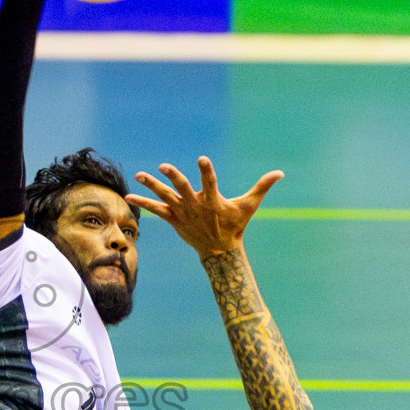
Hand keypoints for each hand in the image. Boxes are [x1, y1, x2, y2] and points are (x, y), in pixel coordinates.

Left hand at [127, 157, 282, 258]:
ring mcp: (182, 213)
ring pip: (164, 197)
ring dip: (151, 186)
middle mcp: (195, 206)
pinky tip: (128, 196)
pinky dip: (142, 203)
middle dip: (173, 177)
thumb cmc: (235, 225)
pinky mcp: (174, 219)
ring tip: (138, 175)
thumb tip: (281, 172)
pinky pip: (155, 210)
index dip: (205, 171)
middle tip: (163, 165)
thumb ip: (263, 187)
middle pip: (182, 188)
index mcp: (212, 201)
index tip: (201, 159)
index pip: (209, 182)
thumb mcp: (249, 206)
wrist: (219, 250)